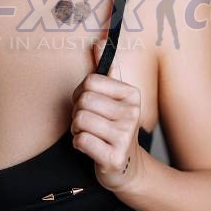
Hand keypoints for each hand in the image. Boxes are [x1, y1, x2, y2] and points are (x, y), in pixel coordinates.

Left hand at [70, 43, 141, 191]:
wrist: (127, 167)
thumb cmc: (113, 127)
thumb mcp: (113, 97)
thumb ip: (105, 69)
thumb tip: (100, 42)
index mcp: (132, 94)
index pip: (90, 81)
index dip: (81, 93)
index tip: (90, 104)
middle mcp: (132, 113)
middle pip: (83, 100)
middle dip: (78, 112)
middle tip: (88, 122)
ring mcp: (125, 136)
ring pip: (80, 120)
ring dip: (77, 129)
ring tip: (90, 134)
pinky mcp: (115, 157)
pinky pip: (81, 140)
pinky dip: (79, 144)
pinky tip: (91, 148)